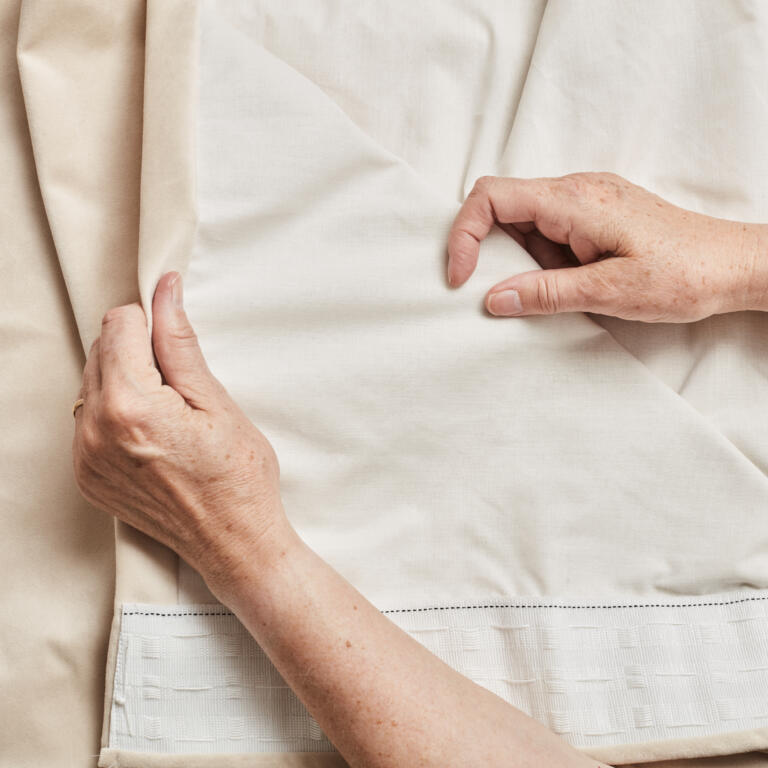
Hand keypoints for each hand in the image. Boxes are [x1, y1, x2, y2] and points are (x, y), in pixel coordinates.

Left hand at [72, 272, 285, 597]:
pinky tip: (152, 433)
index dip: (152, 322)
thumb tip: (166, 292)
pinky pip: (88, 419)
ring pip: (92, 383)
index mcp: (130, 406)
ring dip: (124, 380)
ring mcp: (85, 457)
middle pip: (100, 350)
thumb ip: (179, 344)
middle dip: (137, 350)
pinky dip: (115, 412)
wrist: (234, 542)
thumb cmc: (238, 477)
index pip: (118, 324)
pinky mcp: (86, 476)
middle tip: (179, 385)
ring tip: (168, 412)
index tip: (175, 339)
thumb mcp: (217, 402)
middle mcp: (95, 431)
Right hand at [447, 172, 767, 321]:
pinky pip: (546, 231)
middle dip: (486, 251)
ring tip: (544, 293)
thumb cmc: (685, 274)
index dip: (464, 233)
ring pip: (522, 221)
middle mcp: (576, 191)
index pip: (492, 196)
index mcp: (575, 201)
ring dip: (516, 260)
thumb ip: (548, 293)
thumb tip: (493, 299)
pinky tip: (561, 285)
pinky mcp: (593, 217)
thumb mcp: (611, 291)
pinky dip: (538, 260)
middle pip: (501, 206)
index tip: (460, 277)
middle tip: (490, 292)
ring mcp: (585, 202)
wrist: (734, 265)